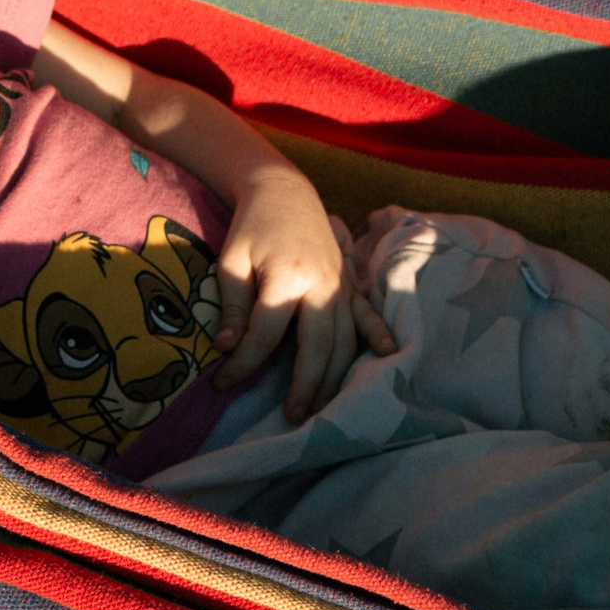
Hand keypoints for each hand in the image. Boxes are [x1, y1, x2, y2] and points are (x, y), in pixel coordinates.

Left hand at [212, 174, 397, 418]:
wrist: (285, 191)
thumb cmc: (252, 227)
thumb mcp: (231, 261)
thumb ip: (232, 306)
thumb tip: (227, 349)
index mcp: (287, 276)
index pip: (265, 334)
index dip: (243, 363)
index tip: (221, 384)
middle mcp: (321, 284)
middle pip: (317, 345)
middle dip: (304, 385)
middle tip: (291, 417)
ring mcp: (340, 284)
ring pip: (345, 339)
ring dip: (335, 376)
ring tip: (321, 408)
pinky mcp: (349, 283)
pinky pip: (367, 315)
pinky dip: (378, 336)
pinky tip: (387, 357)